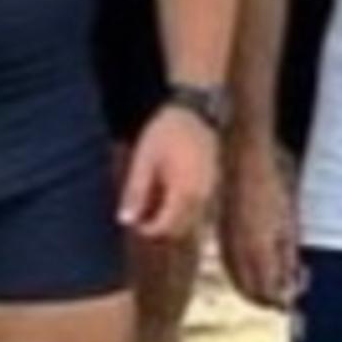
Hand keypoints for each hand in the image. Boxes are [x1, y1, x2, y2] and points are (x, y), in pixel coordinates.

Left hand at [118, 105, 217, 247]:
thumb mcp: (144, 161)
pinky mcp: (216, 183)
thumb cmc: (164, 134)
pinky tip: (171, 193)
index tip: (134, 223)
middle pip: (181, 228)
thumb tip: (125, 220)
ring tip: (155, 201)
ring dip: (174, 220)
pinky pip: (202, 208)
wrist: (191, 111)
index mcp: (184, 192)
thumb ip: (135, 192)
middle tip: (142, 214)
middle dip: (161, 226)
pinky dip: (186, 209)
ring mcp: (213, 190)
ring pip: (194, 220)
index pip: (166, 226)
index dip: (148, 230)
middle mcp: (203, 196)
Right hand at [219, 142, 299, 309]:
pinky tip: (252, 270)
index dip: (278, 302)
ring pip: (237, 280)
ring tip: (270, 287)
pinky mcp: (220, 234)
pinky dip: (241, 275)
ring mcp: (226, 242)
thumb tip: (291, 283)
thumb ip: (287, 255)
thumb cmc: (270, 186)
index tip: (289, 303)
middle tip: (282, 300)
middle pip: (250, 291)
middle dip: (266, 299)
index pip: (265, 292)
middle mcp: (238, 251)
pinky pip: (229, 265)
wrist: (240, 159)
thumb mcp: (287, 222)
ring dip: (253, 289)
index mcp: (258, 249)